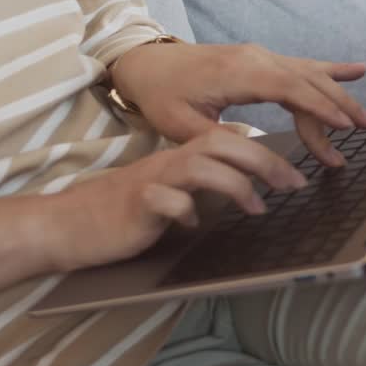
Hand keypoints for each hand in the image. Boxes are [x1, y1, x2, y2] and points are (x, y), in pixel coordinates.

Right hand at [49, 127, 306, 270]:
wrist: (68, 224)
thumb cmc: (125, 211)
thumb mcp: (173, 193)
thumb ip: (205, 185)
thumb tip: (249, 187)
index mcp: (181, 157)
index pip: (230, 140)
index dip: (267, 153)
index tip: (297, 175)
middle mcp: (170, 161)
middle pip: (222, 144)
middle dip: (264, 161)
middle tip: (294, 184)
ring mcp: (152, 180)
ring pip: (200, 166)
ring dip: (235, 184)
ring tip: (258, 208)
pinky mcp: (135, 204)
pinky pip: (166, 200)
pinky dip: (186, 210)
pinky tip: (194, 224)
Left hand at [111, 42, 365, 165]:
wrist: (147, 63)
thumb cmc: (161, 94)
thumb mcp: (179, 124)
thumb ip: (218, 137)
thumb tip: (254, 147)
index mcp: (238, 73)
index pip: (289, 89)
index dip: (319, 107)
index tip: (343, 127)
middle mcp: (256, 58)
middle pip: (308, 82)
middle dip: (339, 108)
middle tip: (365, 130)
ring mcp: (262, 56)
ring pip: (311, 75)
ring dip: (341, 96)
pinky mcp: (263, 59)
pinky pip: (304, 65)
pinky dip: (333, 69)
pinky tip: (359, 70)